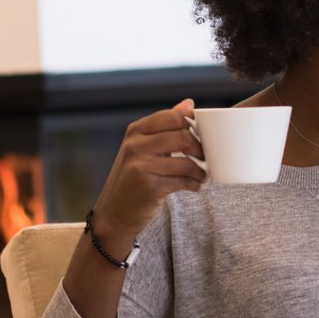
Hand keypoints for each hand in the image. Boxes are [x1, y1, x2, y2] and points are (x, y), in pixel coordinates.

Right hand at [88, 98, 206, 248]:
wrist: (113, 214)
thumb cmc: (132, 178)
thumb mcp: (142, 148)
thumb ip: (165, 126)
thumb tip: (189, 103)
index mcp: (135, 131)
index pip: (173, 117)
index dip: (193, 125)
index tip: (201, 136)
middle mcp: (135, 146)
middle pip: (182, 137)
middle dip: (200, 148)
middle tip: (205, 158)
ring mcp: (141, 166)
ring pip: (186, 161)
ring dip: (200, 170)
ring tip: (202, 175)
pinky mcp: (150, 187)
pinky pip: (183, 181)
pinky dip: (195, 184)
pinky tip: (195, 186)